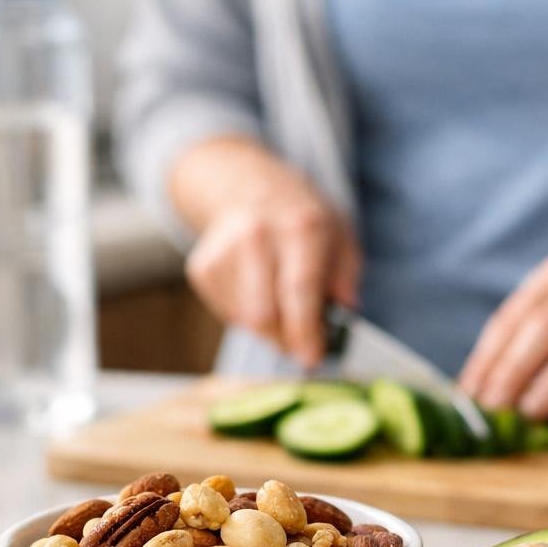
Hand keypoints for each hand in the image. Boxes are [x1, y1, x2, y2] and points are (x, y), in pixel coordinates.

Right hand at [184, 192, 360, 367]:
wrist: (248, 187)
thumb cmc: (301, 219)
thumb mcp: (340, 236)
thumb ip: (345, 279)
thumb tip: (342, 319)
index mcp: (298, 227)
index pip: (298, 289)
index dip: (304, 331)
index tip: (312, 358)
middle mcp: (255, 236)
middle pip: (264, 314)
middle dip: (287, 338)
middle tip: (304, 340)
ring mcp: (223, 251)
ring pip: (246, 320)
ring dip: (270, 328)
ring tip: (283, 304)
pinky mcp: (202, 268)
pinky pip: (229, 315)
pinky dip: (249, 316)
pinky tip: (259, 292)